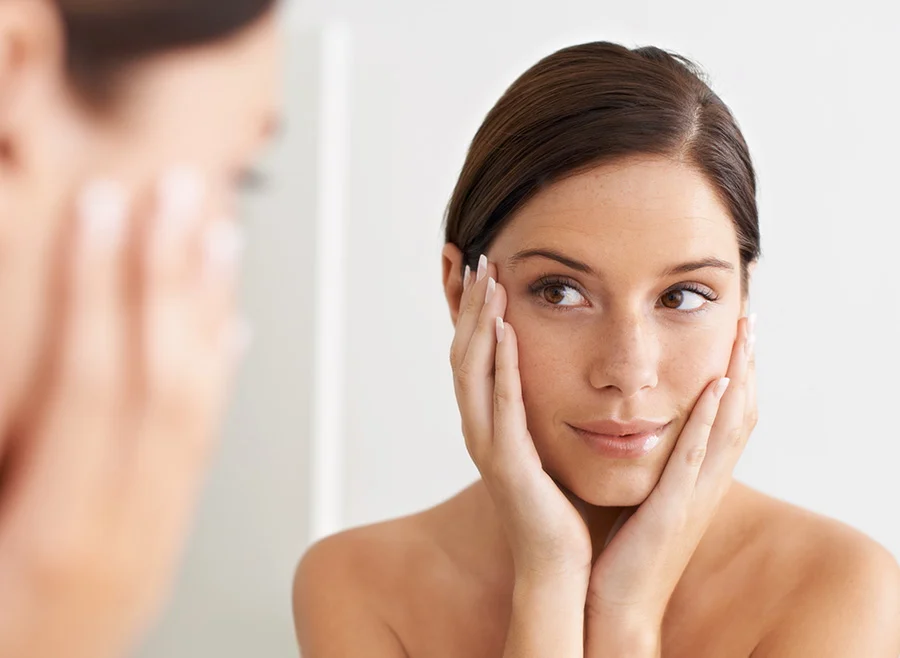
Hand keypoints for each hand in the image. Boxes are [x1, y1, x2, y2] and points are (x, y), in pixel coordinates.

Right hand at [0, 169, 245, 657]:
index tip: (106, 210)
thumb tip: (15, 366)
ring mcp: (149, 548)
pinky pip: (202, 455)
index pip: (91, 381)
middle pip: (162, 380)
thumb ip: (7, 437)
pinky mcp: (158, 553)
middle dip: (171, 276)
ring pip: (197, 410)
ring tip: (219, 239)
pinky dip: (216, 383)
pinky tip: (227, 332)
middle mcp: (120, 540)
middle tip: (183, 195)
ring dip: (208, 315)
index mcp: (51, 539)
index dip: (98, 286)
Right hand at [450, 254, 591, 581]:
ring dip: (478, 323)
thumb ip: (542, 411)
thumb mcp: (547, 446)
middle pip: (463, 353)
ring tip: (488, 280)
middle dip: (469, 305)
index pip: (472, 355)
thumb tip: (560, 374)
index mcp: (490, 424)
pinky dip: (500, 365)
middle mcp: (479, 429)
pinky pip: (502, 404)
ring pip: (472, 371)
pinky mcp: (507, 464)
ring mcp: (488, 446)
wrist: (560, 567)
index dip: (471, 312)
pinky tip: (504, 330)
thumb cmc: (560, 509)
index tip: (481, 270)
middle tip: (477, 259)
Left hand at [585, 314, 756, 648]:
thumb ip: (657, 465)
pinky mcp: (673, 510)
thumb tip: (646, 430)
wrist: (617, 603)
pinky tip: (713, 387)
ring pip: (728, 429)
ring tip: (742, 337)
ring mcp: (694, 497)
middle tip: (750, 319)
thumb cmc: (626, 551)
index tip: (738, 334)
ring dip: (738, 380)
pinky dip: (708, 420)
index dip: (739, 375)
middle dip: (747, 365)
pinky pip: (695, 457)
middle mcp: (705, 484)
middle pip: (740, 415)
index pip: (728, 419)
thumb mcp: (649, 498)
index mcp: (697, 480)